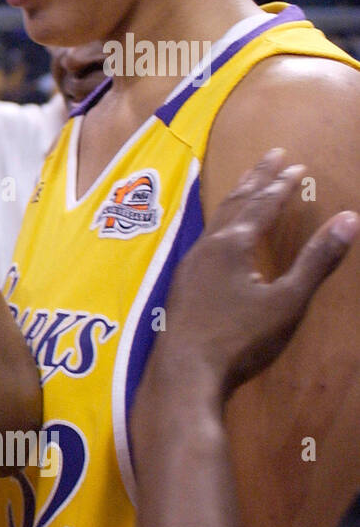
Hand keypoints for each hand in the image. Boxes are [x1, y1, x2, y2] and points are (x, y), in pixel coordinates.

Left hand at [158, 150, 357, 397]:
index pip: (262, 205)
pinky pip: (205, 238)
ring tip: (247, 183)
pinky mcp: (183, 283)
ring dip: (236, 197)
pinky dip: (221, 222)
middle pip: (235, 203)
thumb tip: (349, 219)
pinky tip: (220, 235)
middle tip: (272, 156)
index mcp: (232, 245)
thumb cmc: (241, 338)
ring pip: (216, 219)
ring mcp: (190, 264)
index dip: (281, 186)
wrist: (186, 371)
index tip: (296, 166)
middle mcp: (207, 246)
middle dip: (256, 179)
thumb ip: (317, 260)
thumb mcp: (288, 301)